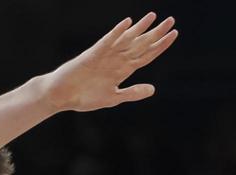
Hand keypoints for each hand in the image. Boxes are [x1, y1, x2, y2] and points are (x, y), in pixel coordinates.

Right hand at [42, 12, 177, 112]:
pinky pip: (108, 41)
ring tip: (153, 16)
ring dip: (140, 28)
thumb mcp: (113, 98)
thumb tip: (153, 89)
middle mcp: (117, 60)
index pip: (146, 55)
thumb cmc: (85, 97)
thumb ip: (132, 93)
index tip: (173, 35)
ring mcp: (106, 56)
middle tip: (171, 20)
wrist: (62, 95)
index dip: (160, 45)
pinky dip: (117, 33)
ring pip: (127, 39)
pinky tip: (127, 23)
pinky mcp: (93, 54)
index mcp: (123, 70)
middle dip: (156, 33)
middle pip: (141, 44)